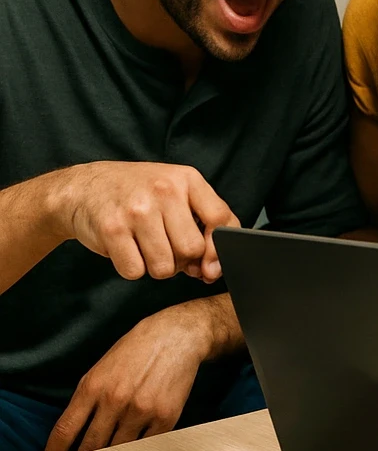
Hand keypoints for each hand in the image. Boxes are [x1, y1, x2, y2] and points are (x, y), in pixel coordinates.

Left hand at [42, 305, 211, 450]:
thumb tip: (74, 432)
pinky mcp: (165, 417)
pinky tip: (134, 449)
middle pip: (89, 448)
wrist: (178, 335)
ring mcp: (141, 410)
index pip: (65, 431)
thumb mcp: (103, 367)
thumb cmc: (139, 348)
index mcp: (94, 386)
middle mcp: (115, 400)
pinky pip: (145, 446)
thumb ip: (88, 398)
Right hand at [56, 161, 238, 281]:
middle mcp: (165, 191)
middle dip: (183, 261)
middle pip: (191, 249)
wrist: (84, 187)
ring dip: (157, 267)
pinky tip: (127, 248)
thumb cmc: (139, 193)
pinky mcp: (112, 229)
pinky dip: (133, 268)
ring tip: (147, 248)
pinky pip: (135, 271)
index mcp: (188, 179)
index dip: (218, 249)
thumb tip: (212, 269)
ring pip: (164, 267)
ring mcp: (138, 210)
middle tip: (169, 250)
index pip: (220, 218)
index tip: (211, 265)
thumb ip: (204, 223)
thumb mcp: (178, 191)